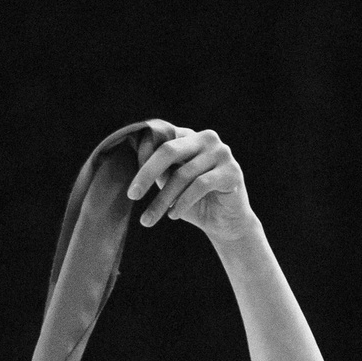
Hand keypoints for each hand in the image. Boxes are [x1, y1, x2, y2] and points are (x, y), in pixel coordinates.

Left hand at [127, 121, 252, 239]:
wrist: (227, 224)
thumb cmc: (195, 203)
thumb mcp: (171, 184)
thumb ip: (159, 170)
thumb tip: (138, 162)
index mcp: (190, 136)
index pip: (161, 140)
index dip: (142, 158)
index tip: (129, 182)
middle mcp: (207, 138)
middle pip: (169, 150)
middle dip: (147, 174)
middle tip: (132, 195)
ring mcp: (222, 153)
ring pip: (183, 174)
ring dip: (163, 199)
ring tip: (149, 219)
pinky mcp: (232, 172)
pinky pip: (200, 185)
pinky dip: (183, 202)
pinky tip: (173, 215)